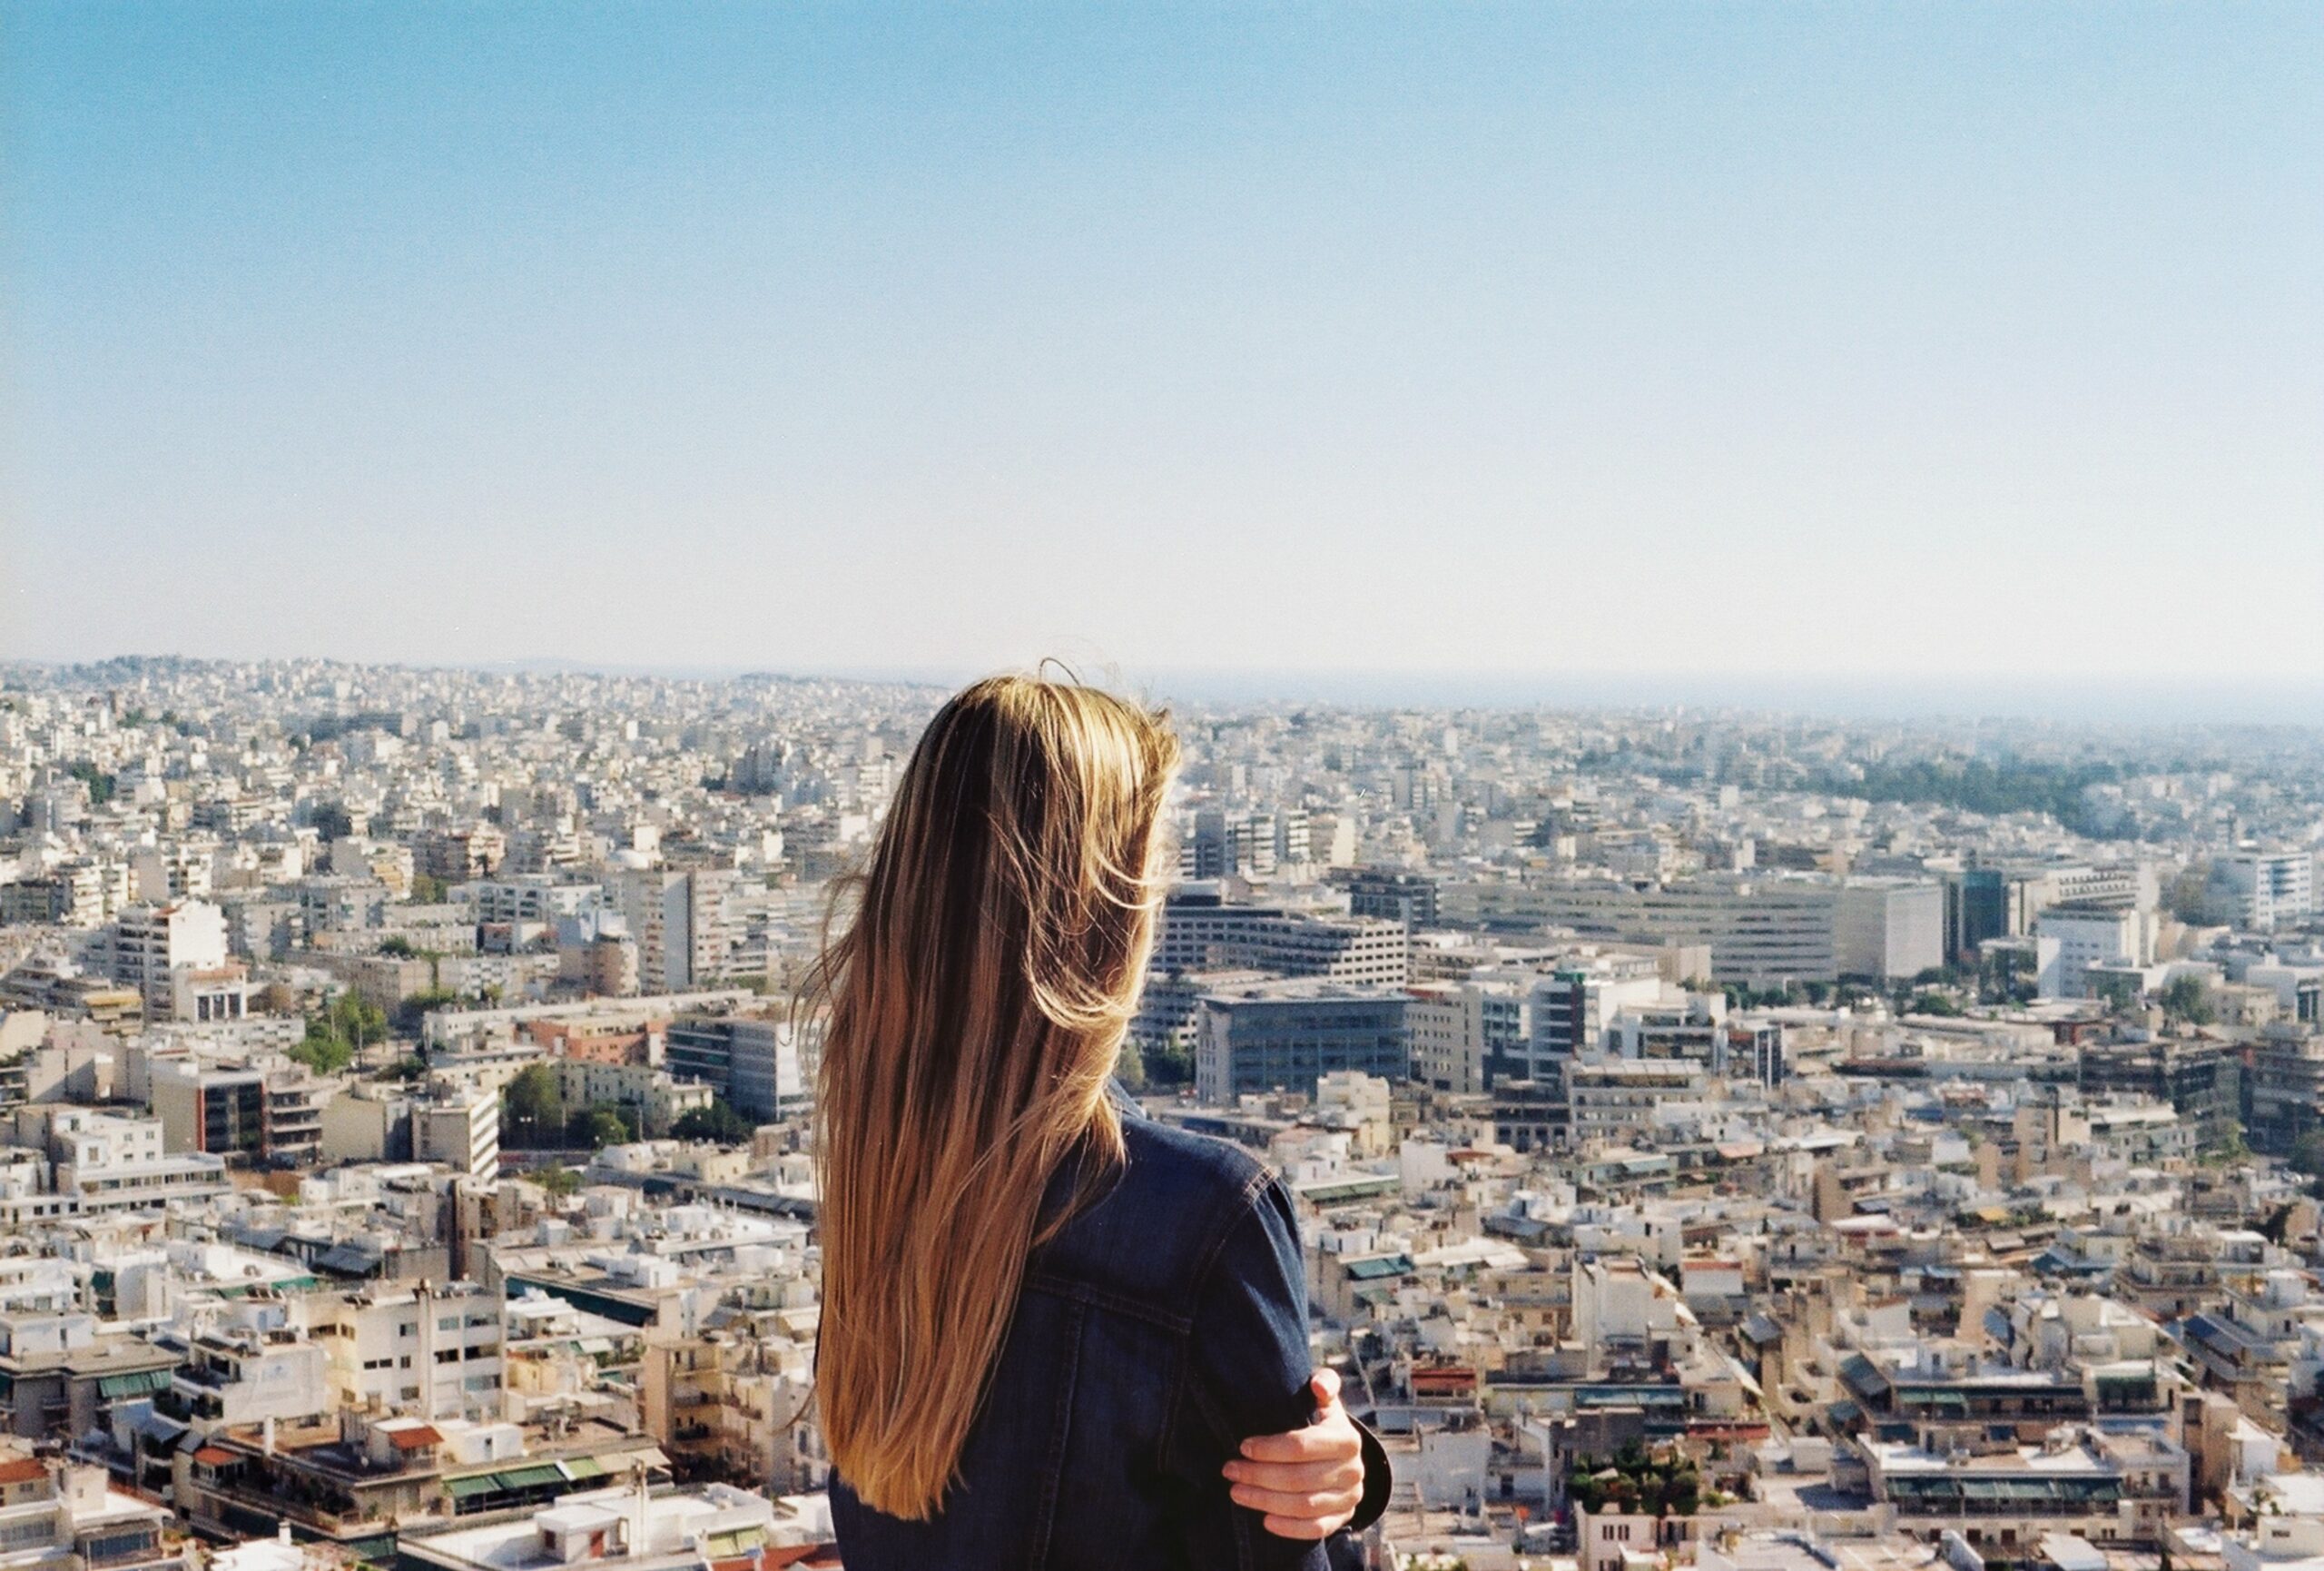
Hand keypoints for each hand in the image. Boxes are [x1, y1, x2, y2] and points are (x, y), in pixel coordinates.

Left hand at [1223, 1367, 1366, 1539]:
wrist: (1344, 1459)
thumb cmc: (1323, 1425)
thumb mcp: (1326, 1403)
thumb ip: (1324, 1384)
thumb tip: (1319, 1384)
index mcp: (1347, 1439)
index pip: (1302, 1446)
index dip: (1269, 1448)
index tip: (1242, 1446)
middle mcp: (1353, 1470)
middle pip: (1298, 1478)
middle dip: (1258, 1475)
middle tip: (1230, 1470)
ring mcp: (1350, 1497)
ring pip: (1303, 1506)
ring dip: (1265, 1501)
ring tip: (1237, 1492)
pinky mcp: (1344, 1518)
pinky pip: (1316, 1529)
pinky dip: (1289, 1528)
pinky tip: (1264, 1520)